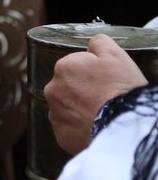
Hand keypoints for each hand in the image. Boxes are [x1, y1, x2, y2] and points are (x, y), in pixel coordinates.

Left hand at [45, 34, 148, 155]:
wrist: (126, 127)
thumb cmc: (122, 90)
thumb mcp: (117, 56)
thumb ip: (99, 43)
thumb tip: (92, 42)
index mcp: (63, 68)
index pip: (75, 67)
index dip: (93, 75)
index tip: (105, 82)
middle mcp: (53, 90)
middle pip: (68, 88)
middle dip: (82, 92)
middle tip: (104, 99)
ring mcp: (55, 115)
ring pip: (67, 109)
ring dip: (80, 111)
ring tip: (101, 115)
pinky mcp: (61, 136)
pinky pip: (70, 130)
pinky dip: (80, 129)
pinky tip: (96, 127)